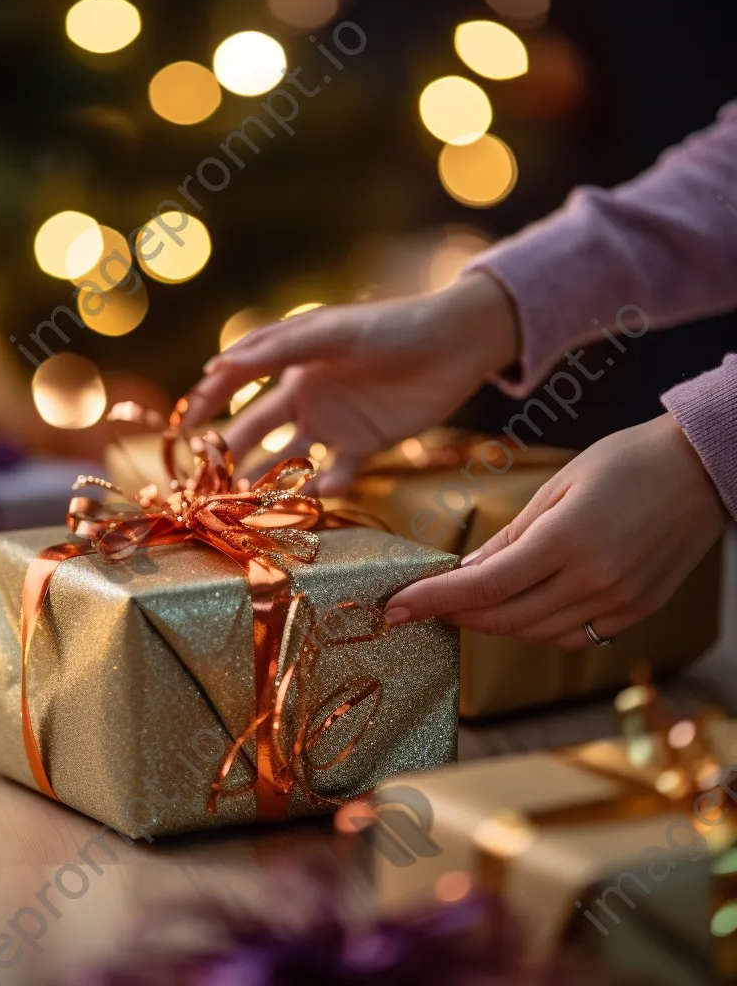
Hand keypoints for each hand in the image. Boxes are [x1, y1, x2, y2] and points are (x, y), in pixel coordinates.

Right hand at [184, 273, 518, 494]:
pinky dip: (324, 486)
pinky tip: (318, 495)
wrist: (455, 343)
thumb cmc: (390, 328)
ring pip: (290, 457)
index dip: (209, 403)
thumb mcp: (331, 333)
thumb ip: (277, 351)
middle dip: (234, 453)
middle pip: (258, 429)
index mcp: (291, 364)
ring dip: (271, 478)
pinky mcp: (364, 444)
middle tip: (212, 480)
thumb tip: (215, 368)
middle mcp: (306, 395)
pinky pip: (335, 472)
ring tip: (251, 501)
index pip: (239, 385)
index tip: (184, 427)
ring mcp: (333, 423)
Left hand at [384, 414, 728, 648]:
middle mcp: (595, 579)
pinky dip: (533, 630)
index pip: (484, 586)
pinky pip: (572, 637)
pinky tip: (515, 610)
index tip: (395, 608)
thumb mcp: (557, 487)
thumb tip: (466, 574)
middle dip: (454, 614)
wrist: (705, 469)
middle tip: (420, 604)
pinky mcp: (638, 611)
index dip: (434, 601)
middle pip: (504, 617)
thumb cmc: (626, 461)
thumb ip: (509, 538)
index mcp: (569, 539)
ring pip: (535, 634)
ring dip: (490, 624)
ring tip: (461, 605)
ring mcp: (620, 601)